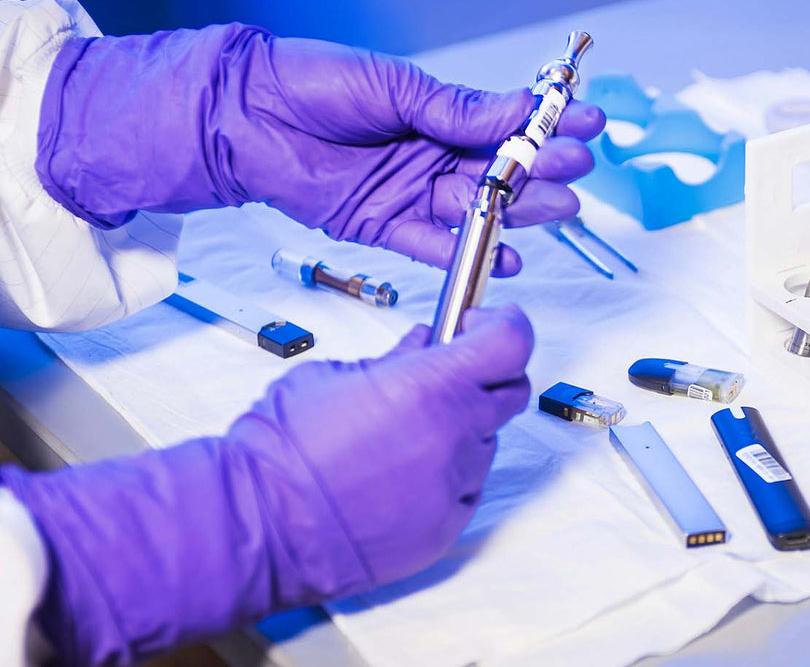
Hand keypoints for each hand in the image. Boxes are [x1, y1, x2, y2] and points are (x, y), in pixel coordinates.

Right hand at [0, 307, 531, 664]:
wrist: (258, 523)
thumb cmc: (283, 447)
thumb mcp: (333, 375)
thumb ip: (394, 358)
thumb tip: (425, 343)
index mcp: (429, 386)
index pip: (512, 342)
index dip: (506, 325)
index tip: (487, 322)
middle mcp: (454, 434)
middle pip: (512, 391)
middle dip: (486, 375)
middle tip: (447, 374)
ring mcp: (455, 484)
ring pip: (484, 442)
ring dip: (459, 429)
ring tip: (401, 436)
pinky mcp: (447, 526)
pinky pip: (466, 488)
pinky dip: (445, 475)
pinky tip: (398, 475)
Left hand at [37, 25, 604, 274]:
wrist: (245, 116)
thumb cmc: (314, 84)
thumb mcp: (395, 85)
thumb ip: (456, 109)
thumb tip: (518, 111)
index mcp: (438, 113)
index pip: (506, 124)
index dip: (546, 126)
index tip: (586, 123)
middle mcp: (431, 155)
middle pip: (500, 172)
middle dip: (542, 172)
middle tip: (577, 172)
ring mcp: (410, 193)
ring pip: (477, 208)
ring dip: (519, 212)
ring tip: (559, 211)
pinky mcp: (384, 226)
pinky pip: (435, 245)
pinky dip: (469, 253)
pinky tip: (507, 258)